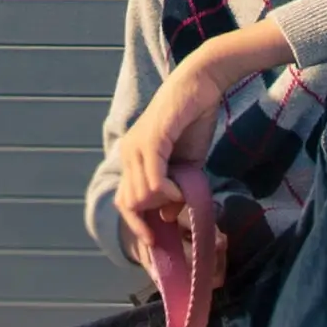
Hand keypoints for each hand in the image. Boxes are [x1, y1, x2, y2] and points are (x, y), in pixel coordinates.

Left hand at [113, 20, 294, 269]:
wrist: (202, 84)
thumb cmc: (194, 119)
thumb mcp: (186, 165)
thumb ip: (176, 190)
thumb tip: (168, 217)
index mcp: (133, 157)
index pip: (124, 201)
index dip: (136, 225)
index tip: (155, 242)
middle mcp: (128, 151)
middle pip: (129, 203)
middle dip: (152, 218)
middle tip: (176, 216)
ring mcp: (136, 146)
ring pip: (141, 196)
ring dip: (164, 203)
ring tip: (183, 193)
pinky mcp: (151, 141)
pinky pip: (154, 181)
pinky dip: (168, 192)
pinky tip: (180, 189)